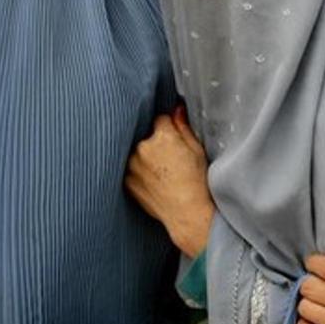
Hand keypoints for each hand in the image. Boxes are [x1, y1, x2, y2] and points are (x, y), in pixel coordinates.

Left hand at [125, 106, 214, 255]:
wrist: (187, 214)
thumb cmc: (198, 183)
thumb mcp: (197, 151)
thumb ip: (183, 127)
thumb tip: (176, 110)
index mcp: (162, 137)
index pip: (160, 119)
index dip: (170, 128)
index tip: (175, 139)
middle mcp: (142, 148)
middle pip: (146, 136)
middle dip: (155, 143)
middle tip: (170, 160)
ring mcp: (131, 166)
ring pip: (136, 153)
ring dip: (145, 158)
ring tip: (163, 174)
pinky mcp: (126, 182)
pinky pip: (131, 170)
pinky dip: (139, 173)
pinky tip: (156, 183)